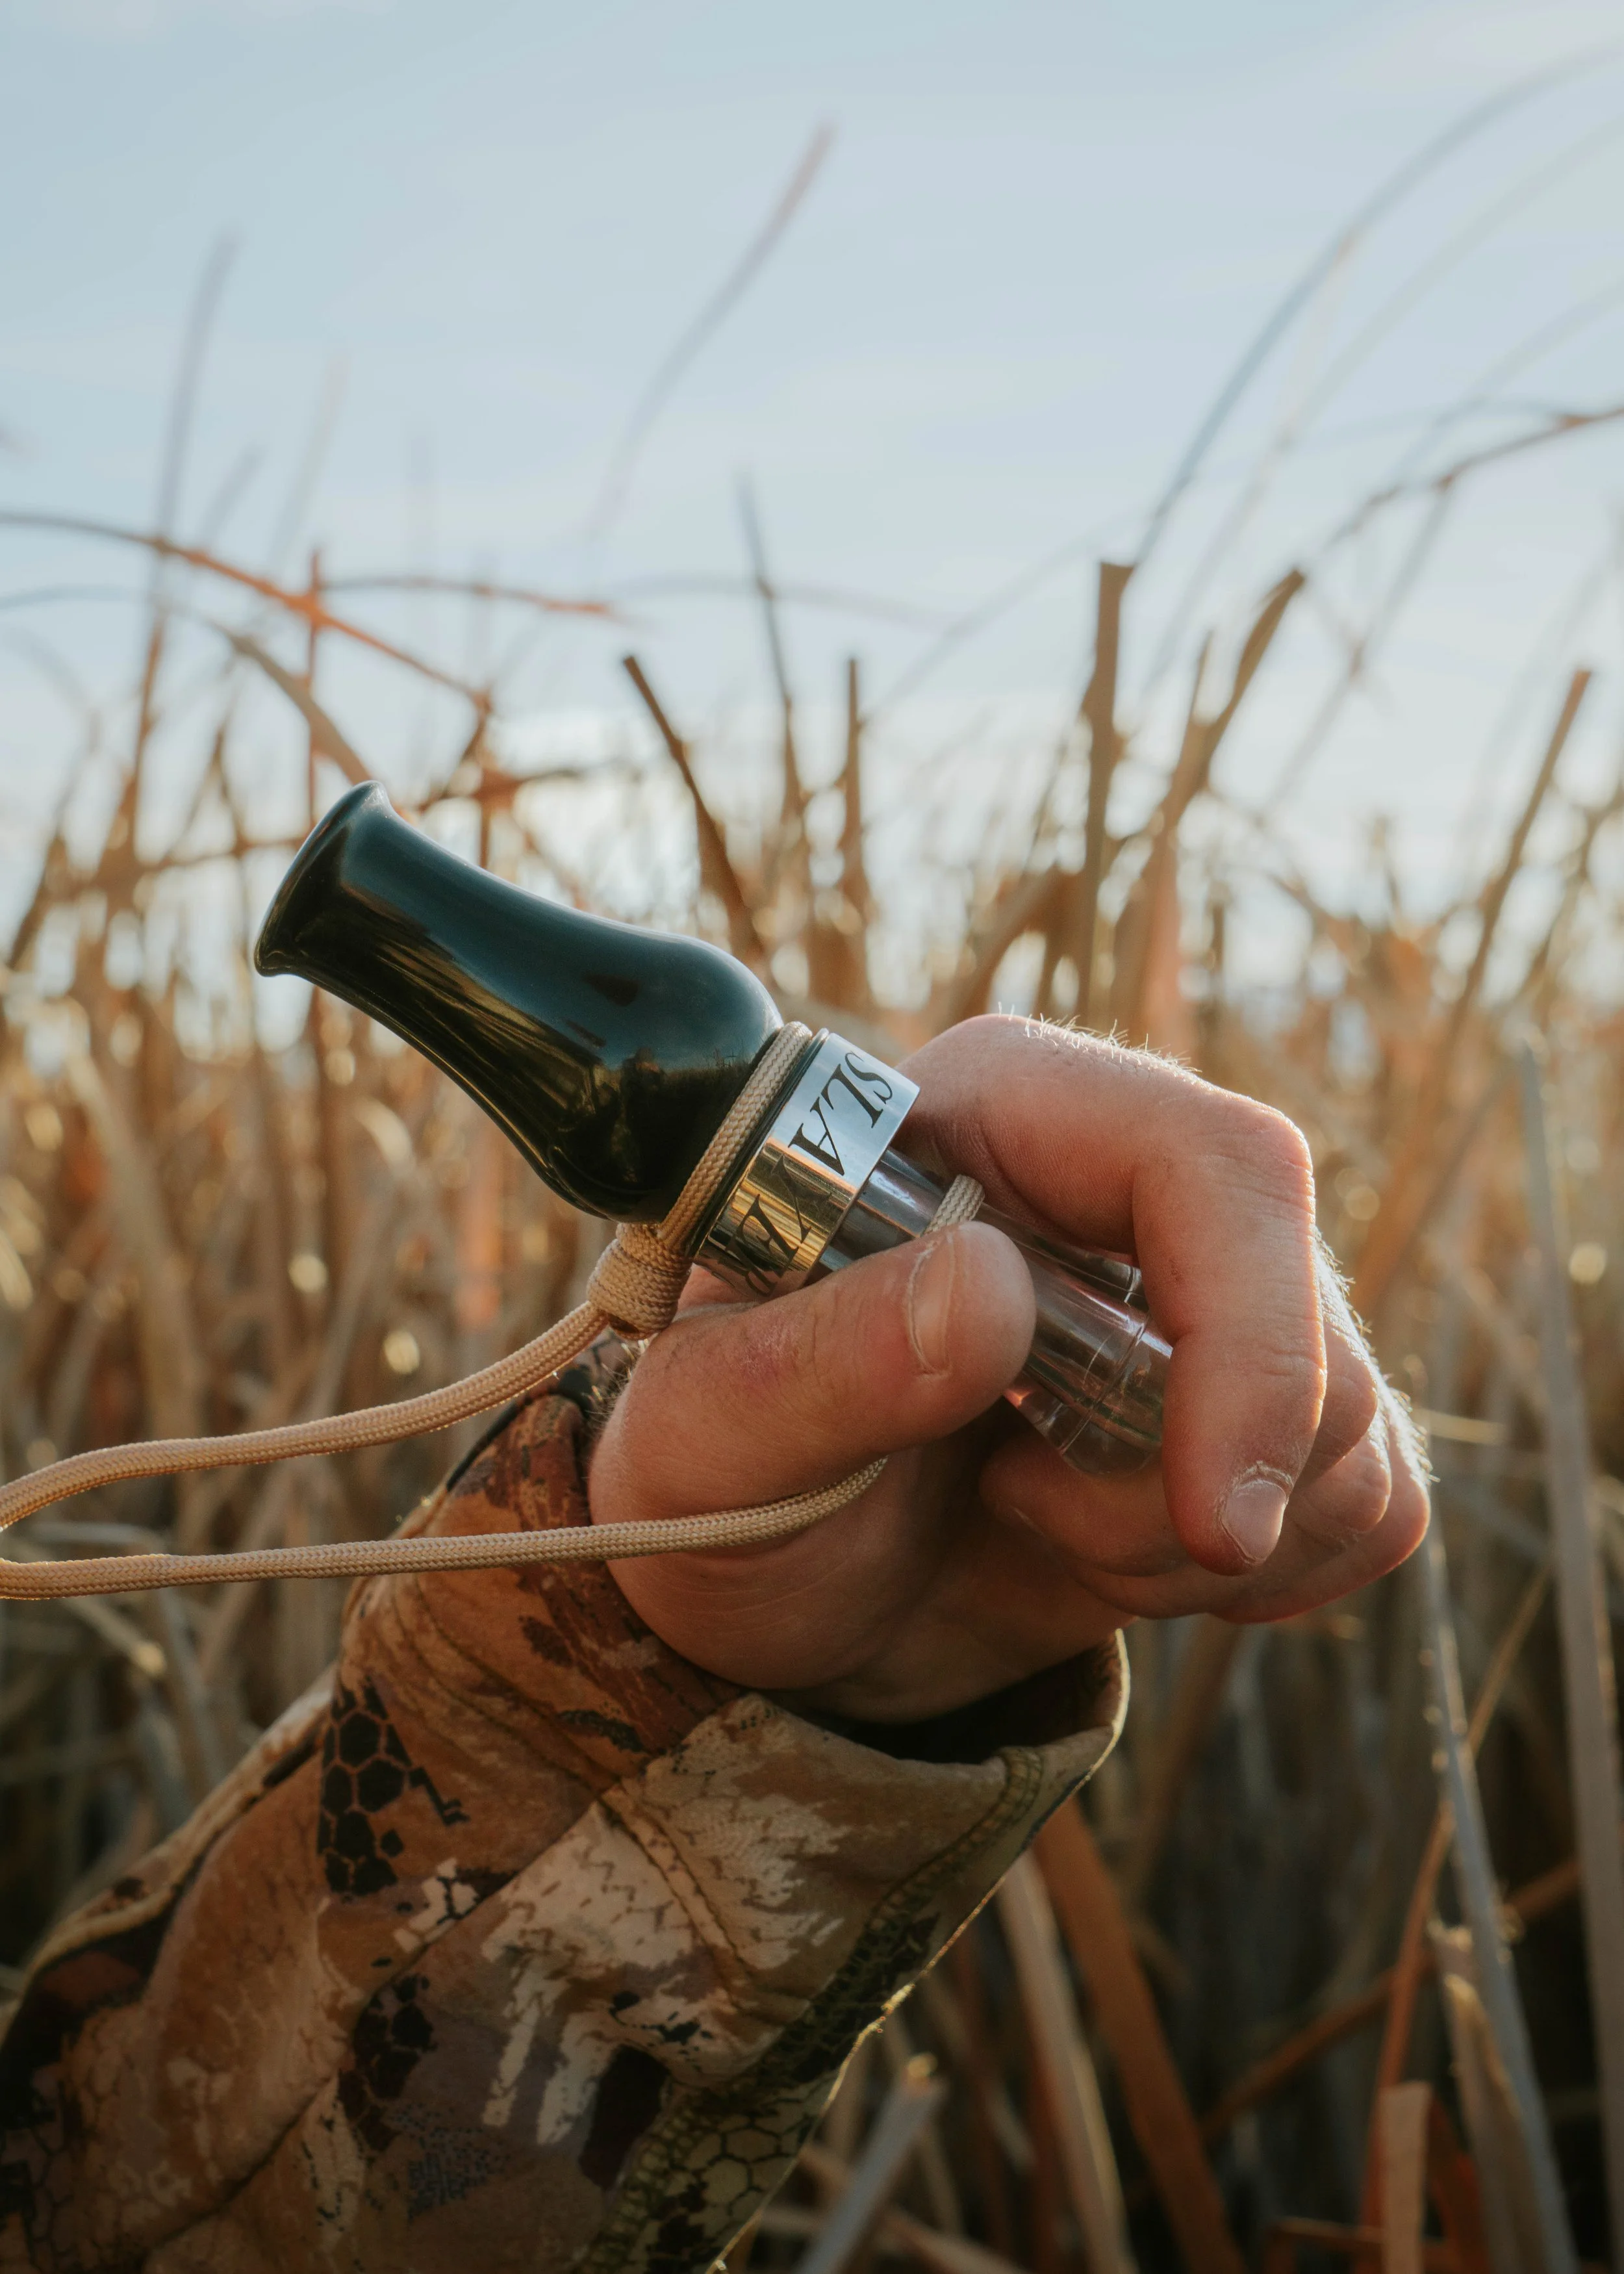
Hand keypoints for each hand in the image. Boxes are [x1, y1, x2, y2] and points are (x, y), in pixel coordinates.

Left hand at [588, 1016, 1428, 1722]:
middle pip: (1308, 1308)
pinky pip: (1372, 1502)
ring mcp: (1199, 1302)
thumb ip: (818, 1362)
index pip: (1212, 1162)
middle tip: (1024, 1515)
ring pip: (1350, 1427)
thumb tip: (988, 1290)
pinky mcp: (1247, 1414)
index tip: (1209, 1518)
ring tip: (1034, 1525)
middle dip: (1193, 1479)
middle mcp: (1121, 1185)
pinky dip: (1261, 1576)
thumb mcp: (707, 1442)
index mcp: (997, 1114)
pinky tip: (1112, 1560)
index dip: (1247, 1334)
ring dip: (1202, 1542)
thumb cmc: (714, 1493)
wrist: (760, 1601)